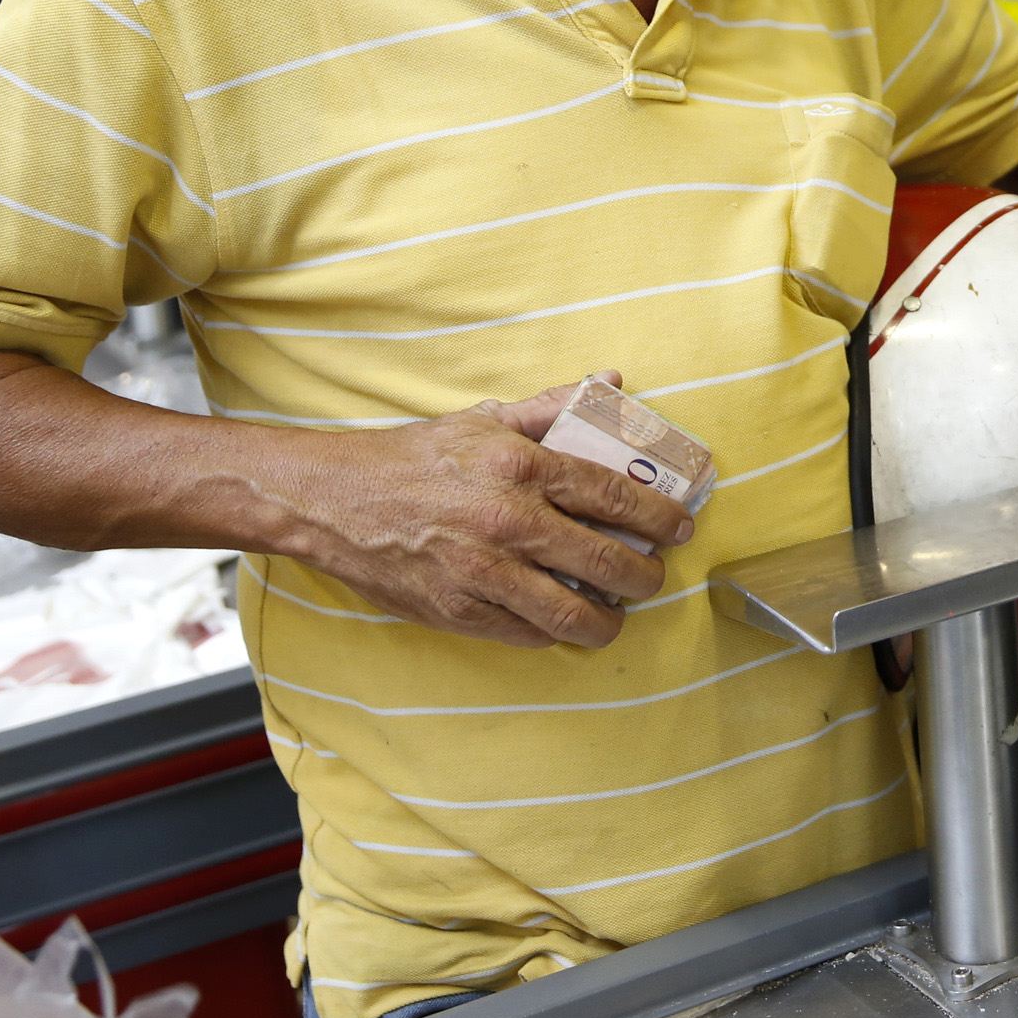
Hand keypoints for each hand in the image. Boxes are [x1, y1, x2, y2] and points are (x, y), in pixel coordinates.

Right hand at [283, 380, 694, 649]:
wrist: (335, 501)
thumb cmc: (415, 459)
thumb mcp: (484, 419)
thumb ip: (552, 406)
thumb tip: (611, 383)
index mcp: (521, 468)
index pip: (614, 495)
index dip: (660, 517)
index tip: (681, 528)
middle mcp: (509, 523)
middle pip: (607, 562)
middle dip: (647, 576)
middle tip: (654, 575)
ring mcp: (484, 573)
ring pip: (573, 614)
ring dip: (609, 620)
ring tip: (616, 612)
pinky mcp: (460, 613)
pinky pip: (528, 635)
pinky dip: (555, 632)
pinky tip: (563, 619)